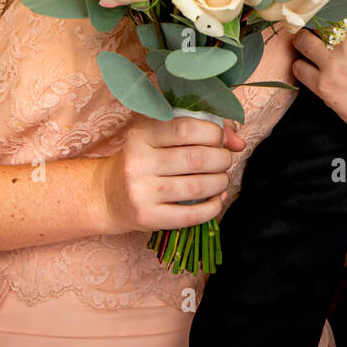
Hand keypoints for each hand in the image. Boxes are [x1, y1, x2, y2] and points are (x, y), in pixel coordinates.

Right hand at [94, 115, 245, 233]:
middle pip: (196, 159)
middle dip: (222, 159)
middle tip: (224, 160)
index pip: (185, 128)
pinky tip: (215, 199)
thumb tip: (238, 141)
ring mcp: (141, 192)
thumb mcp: (161, 136)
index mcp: (141, 135)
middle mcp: (138, 162)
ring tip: (221, 179)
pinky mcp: (147, 217)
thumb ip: (201, 129)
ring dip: (220, 182)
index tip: (219, 139)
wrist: (107, 195)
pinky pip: (191, 215)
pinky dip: (212, 207)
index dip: (212, 133)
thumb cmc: (143, 159)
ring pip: (197, 187)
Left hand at [290, 0, 346, 169]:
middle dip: (316, 16)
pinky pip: (298, 67)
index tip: (336, 4)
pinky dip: (301, 64)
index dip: (338, 0)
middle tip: (316, 19)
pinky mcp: (322, 87)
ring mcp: (333, 66)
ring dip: (304, 37)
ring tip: (311, 41)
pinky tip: (311, 65)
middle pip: (318, 17)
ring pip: (302, 39)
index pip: (344, 1)